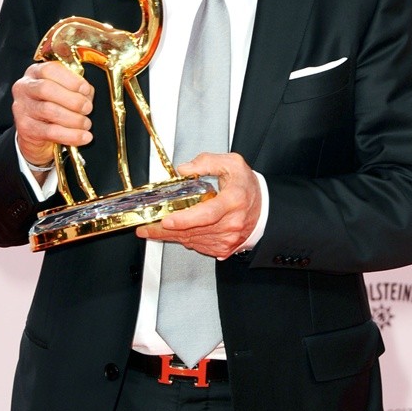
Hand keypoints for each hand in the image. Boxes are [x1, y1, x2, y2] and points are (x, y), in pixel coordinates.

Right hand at [12, 61, 93, 166]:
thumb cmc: (54, 106)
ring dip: (74, 119)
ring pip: (49, 111)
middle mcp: (24, 88)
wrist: (36, 133)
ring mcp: (22, 108)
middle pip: (46, 88)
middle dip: (73, 99)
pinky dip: (71, 135)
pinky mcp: (25, 128)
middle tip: (88, 108)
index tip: (85, 89)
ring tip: (86, 123)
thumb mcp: (64, 91)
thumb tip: (86, 93)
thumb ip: (76, 88)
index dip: (70, 79)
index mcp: (35, 73)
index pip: (49, 69)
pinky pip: (51, 132)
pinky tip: (84, 137)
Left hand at [137, 152, 260, 257]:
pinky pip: (198, 246)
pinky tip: (174, 233)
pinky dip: (184, 239)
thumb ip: (206, 162)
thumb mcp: (231, 164)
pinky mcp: (224, 248)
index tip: (167, 220)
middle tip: (146, 228)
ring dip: (171, 236)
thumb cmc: (246, 186)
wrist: (265, 209)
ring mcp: (228, 238)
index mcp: (233, 200)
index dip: (185, 219)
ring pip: (192, 240)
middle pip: (193, 230)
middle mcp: (231, 223)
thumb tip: (185, 169)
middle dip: (165, 230)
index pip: (207, 213)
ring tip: (153, 230)